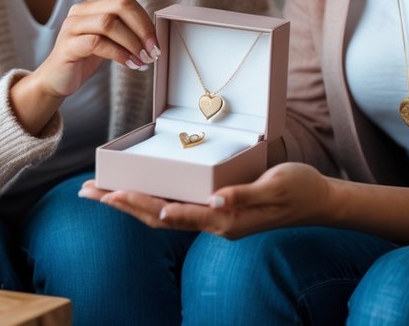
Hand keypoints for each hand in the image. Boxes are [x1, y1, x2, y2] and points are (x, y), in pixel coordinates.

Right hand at [31, 0, 159, 99]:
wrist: (56, 81)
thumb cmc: (83, 59)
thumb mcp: (107, 41)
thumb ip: (124, 32)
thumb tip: (153, 37)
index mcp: (92, 7)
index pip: (125, 2)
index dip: (145, 21)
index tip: (156, 43)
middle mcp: (80, 12)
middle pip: (120, 6)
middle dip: (142, 28)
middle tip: (152, 51)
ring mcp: (71, 27)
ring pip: (108, 23)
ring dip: (132, 43)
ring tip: (142, 60)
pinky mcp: (67, 46)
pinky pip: (97, 43)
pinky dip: (118, 53)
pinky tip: (129, 64)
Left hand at [80, 162, 333, 238]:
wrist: (319, 202)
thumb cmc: (299, 189)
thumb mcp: (276, 186)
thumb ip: (246, 194)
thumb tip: (216, 201)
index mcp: (225, 219)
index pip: (174, 214)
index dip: (144, 204)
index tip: (116, 195)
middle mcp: (214, 223)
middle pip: (158, 217)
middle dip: (122, 204)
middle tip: (89, 192)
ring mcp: (215, 219)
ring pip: (162, 215)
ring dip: (129, 204)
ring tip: (100, 194)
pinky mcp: (217, 211)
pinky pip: (176, 208)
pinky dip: (151, 201)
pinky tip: (138, 194)